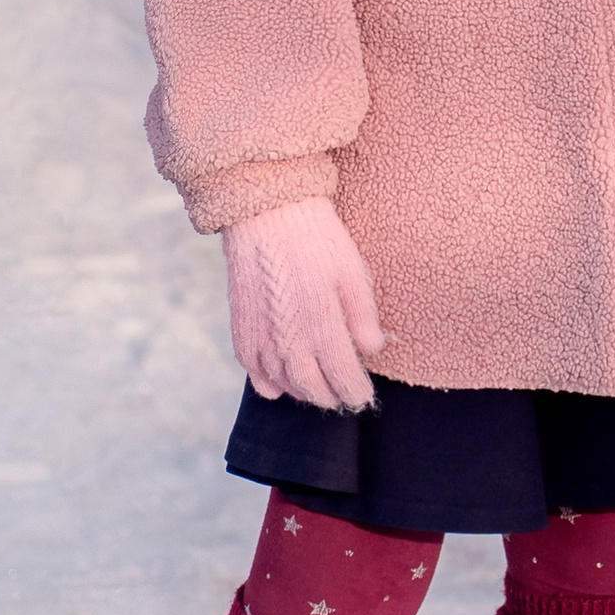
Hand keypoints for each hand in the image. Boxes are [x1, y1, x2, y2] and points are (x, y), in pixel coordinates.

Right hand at [223, 197, 385, 411]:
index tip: (364, 397)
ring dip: (303, 393)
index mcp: (322, 330)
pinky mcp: (242, 331)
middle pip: (313, 388)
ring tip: (318, 391)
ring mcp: (261, 340)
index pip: (343, 379)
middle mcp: (289, 343)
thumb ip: (364, 319)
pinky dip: (269, 385)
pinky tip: (280, 386)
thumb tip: (373, 350)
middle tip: (344, 398)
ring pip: (285, 384)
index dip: (356, 392)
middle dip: (331, 398)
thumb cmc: (317, 242)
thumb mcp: (354, 274)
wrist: (266, 216)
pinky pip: (254, 372)